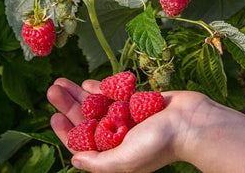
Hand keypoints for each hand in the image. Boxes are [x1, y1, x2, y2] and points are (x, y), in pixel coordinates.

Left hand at [47, 77, 212, 172]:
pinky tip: (87, 84)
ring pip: (96, 104)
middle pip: (86, 119)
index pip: (83, 142)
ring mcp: (126, 116)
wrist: (191, 121)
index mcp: (114, 152)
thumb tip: (74, 161)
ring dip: (78, 94)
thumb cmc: (160, 143)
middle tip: (52, 90)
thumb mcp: (125, 159)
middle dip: (68, 105)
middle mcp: (118, 135)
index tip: (53, 117)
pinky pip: (113, 94)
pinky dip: (100, 89)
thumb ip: (99, 162)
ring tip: (61, 81)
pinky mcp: (136, 101)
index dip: (66, 131)